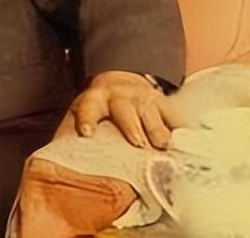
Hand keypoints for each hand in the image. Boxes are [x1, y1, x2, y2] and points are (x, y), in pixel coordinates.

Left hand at [68, 70, 185, 148]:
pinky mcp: (163, 102)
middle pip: (124, 110)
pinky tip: (184, 142)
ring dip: (155, 129)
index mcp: (95, 100)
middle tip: (137, 144)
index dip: (87, 119)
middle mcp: (119, 96)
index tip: (87, 133)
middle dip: (130, 127)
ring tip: (162, 145)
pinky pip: (173, 116)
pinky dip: (179, 129)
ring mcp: (142, 97)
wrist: (123, 83)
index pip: (88, 108)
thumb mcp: (88, 114)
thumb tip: (65, 167)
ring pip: (149, 112)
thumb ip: (80, 135)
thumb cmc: (102, 110)